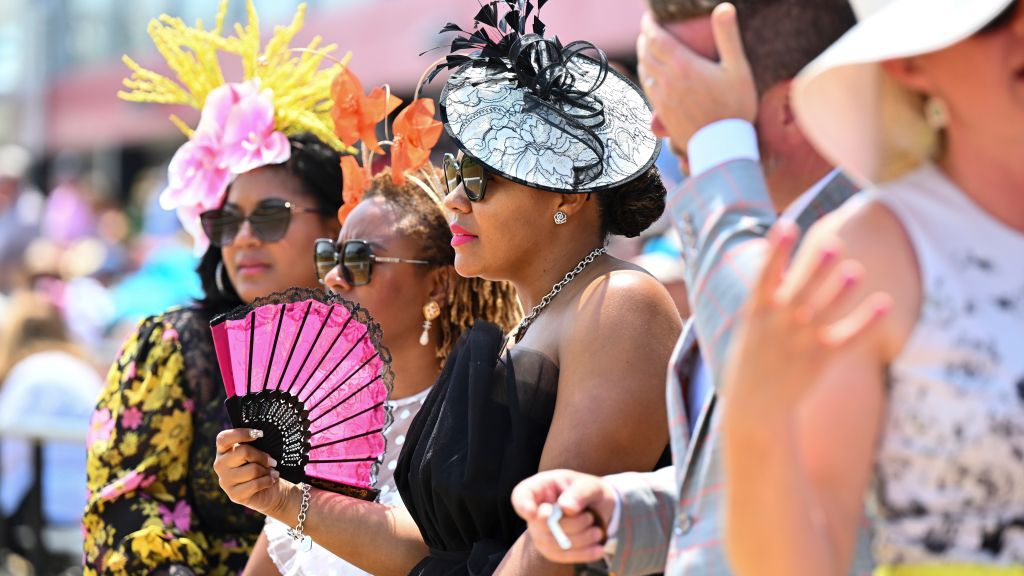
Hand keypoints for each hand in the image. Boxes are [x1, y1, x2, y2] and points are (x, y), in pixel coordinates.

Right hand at [214, 428, 287, 516]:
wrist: (270, 492)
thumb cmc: (263, 466)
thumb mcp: (258, 452)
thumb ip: (255, 443)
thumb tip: (262, 434)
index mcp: (223, 450)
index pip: (224, 438)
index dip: (241, 433)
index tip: (260, 434)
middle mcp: (220, 465)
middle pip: (243, 451)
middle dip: (262, 456)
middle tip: (273, 461)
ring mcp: (225, 481)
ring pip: (252, 469)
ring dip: (267, 471)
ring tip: (272, 472)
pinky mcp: (234, 495)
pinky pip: (255, 484)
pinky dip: (268, 481)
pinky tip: (271, 481)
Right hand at [511, 469, 615, 564]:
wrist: (598, 508)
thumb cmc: (588, 491)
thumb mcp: (590, 485)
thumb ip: (579, 493)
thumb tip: (567, 508)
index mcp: (540, 488)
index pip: (521, 495)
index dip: (523, 505)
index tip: (533, 512)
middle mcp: (535, 511)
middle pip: (542, 524)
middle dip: (572, 524)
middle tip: (590, 517)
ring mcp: (539, 532)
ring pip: (554, 543)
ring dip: (581, 539)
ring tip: (597, 531)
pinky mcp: (550, 549)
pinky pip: (562, 556)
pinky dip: (583, 553)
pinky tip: (598, 549)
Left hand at [637, 3, 756, 152]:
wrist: (722, 146)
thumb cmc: (735, 107)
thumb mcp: (737, 68)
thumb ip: (728, 36)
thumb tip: (724, 7)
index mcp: (683, 66)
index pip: (656, 39)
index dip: (648, 25)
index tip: (648, 18)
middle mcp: (667, 81)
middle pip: (645, 54)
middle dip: (644, 39)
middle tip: (647, 32)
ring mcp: (662, 99)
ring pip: (644, 71)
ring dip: (643, 57)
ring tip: (648, 50)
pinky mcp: (662, 114)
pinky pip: (647, 90)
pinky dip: (646, 77)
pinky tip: (653, 77)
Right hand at [724, 221, 891, 411]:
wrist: (754, 408)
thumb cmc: (753, 360)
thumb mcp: (750, 326)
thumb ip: (767, 296)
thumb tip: (775, 260)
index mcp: (756, 313)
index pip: (765, 276)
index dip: (777, 251)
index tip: (787, 225)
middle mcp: (777, 325)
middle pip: (800, 291)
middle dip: (815, 269)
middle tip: (833, 245)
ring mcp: (799, 343)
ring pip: (823, 312)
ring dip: (839, 292)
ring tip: (854, 272)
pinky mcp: (820, 360)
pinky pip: (848, 338)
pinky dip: (867, 322)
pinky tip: (884, 303)